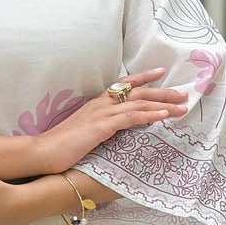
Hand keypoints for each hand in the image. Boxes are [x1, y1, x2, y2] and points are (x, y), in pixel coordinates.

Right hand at [30, 71, 188, 175]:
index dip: (143, 77)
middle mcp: (101, 104)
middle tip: (183, 92)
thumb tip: (113, 131)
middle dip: (162, 91)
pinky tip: (164, 115)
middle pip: (137, 92)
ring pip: (139, 103)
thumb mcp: (84, 134)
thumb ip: (99, 128)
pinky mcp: (101, 126)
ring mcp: (101, 114)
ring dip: (163, 103)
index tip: (160, 72)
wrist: (42, 152)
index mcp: (96, 104)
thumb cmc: (60, 147)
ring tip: (182, 105)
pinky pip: (131, 117)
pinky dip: (149, 114)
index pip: (123, 85)